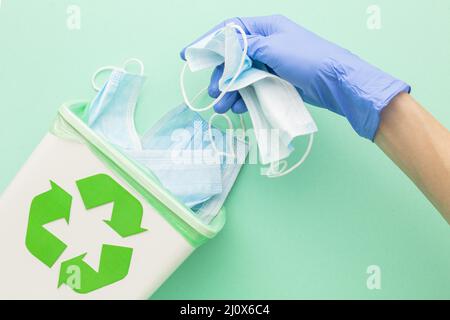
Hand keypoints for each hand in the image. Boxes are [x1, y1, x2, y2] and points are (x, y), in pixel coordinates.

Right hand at [180, 15, 409, 139]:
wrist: (337, 82)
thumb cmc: (308, 59)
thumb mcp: (274, 48)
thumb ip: (247, 49)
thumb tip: (229, 55)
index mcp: (266, 28)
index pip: (230, 30)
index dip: (209, 42)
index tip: (189, 54)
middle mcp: (267, 44)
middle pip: (234, 58)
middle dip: (222, 75)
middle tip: (214, 92)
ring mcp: (272, 64)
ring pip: (243, 76)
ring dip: (231, 91)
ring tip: (223, 107)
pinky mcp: (278, 81)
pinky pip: (255, 88)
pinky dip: (245, 97)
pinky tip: (239, 108)